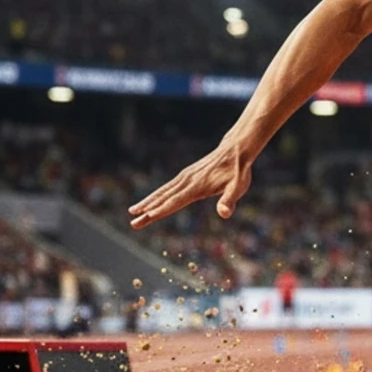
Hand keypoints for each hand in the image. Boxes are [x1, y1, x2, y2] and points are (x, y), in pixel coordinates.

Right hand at [128, 140, 252, 229]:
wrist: (236, 149)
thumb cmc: (238, 171)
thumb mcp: (238, 187)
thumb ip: (229, 200)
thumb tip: (224, 214)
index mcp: (197, 187)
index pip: (175, 202)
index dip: (160, 211)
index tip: (146, 218)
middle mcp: (187, 181)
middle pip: (164, 198)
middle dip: (148, 210)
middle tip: (133, 222)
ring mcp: (185, 177)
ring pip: (163, 191)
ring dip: (148, 202)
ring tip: (133, 211)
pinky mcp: (187, 175)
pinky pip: (168, 187)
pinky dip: (156, 194)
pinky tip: (151, 200)